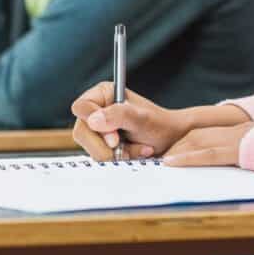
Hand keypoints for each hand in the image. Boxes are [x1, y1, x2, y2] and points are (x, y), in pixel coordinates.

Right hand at [72, 82, 253, 160]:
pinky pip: (100, 158)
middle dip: (104, 145)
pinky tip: (134, 153)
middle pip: (82, 132)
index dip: (92, 123)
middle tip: (124, 146)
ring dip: (114, 154)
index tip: (114, 137)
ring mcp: (98, 130)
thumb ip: (118, 115)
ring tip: (137, 148)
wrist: (172, 142)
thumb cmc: (160, 125)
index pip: (81, 107)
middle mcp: (97, 110)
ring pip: (90, 148)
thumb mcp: (141, 118)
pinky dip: (118, 159)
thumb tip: (93, 120)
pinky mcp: (102, 146)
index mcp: (103, 95)